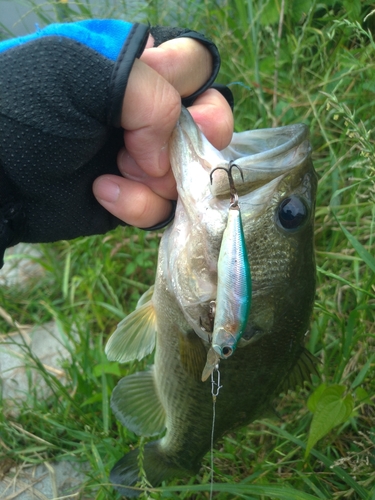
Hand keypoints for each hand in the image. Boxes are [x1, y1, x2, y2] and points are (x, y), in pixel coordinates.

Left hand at [92, 37, 232, 227]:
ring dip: (158, 178)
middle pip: (213, 122)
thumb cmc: (31, 114)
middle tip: (157, 151)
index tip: (158, 105)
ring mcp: (148, 157)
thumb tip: (167, 156)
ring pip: (195, 173)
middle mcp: (151, 112)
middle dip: (193, 142)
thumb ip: (149, 92)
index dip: (188, 87)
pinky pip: (166, 208)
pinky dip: (139, 205)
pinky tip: (104, 190)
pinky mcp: (139, 196)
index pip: (195, 64)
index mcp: (139, 68)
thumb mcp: (82, 73)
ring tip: (116, 169)